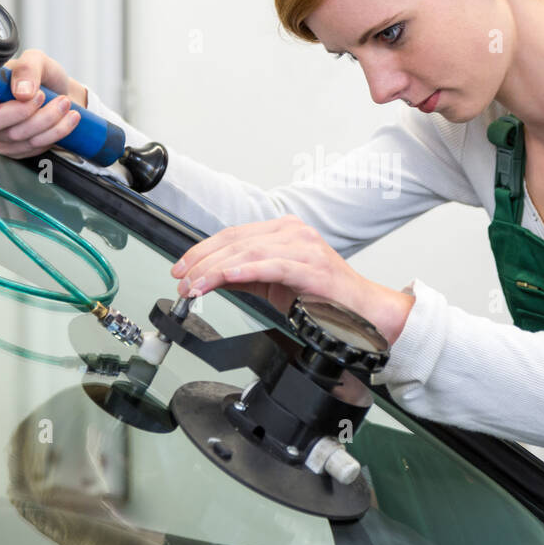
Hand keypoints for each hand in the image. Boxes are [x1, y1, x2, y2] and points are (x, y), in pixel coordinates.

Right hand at [0, 48, 89, 159]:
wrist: (63, 95)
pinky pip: (33, 147)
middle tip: (41, 95)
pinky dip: (56, 131)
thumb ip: (27, 68)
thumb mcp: (37, 60)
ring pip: (15, 137)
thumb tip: (22, 91)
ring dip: (45, 120)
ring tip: (63, 102)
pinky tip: (67, 117)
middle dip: (21, 111)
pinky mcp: (15, 150)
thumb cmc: (42, 77)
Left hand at [169, 213, 415, 345]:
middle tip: (182, 280)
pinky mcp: (311, 268)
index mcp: (284, 231)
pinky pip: (272, 265)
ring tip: (196, 286)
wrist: (362, 313)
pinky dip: (245, 270)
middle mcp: (293, 233)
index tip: (182, 267)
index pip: (233, 234)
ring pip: (248, 251)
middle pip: (236, 240)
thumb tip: (209, 277)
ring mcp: (304, 248)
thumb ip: (244, 275)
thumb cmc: (324, 298)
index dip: (202, 250)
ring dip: (215, 270)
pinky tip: (226, 277)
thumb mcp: (274, 283)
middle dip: (202, 261)